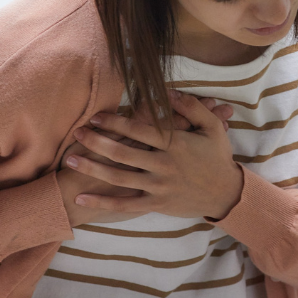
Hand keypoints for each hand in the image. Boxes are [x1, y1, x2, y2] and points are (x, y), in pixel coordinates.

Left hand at [69, 90, 243, 221]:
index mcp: (175, 144)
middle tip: (77, 134)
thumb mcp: (211, 127)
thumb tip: (167, 92)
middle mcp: (164, 165)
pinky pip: (125, 205)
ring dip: (93, 169)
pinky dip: (102, 202)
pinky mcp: (157, 204)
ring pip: (119, 178)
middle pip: (123, 153)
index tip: (95, 117)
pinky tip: (81, 198)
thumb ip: (191, 107)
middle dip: (97, 143)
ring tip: (70, 162)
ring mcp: (159, 187)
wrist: (226, 194)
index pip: (139, 131)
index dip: (115, 123)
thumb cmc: (217, 157)